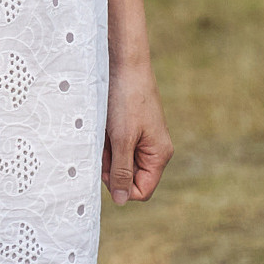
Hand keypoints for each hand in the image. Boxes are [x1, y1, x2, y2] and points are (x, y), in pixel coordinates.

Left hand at [102, 63, 172, 203]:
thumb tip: (121, 201)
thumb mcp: (122, 139)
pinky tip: (104, 124)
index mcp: (159, 154)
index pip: (142, 190)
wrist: (124, 62)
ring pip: (120, 160)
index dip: (122, 186)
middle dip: (112, 165)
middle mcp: (154, 149)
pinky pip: (116, 144)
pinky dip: (106, 139)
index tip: (108, 168)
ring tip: (105, 129)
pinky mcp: (131, 127)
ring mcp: (142, 137)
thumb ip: (122, 171)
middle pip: (129, 176)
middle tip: (105, 144)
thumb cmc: (126, 99)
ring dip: (107, 151)